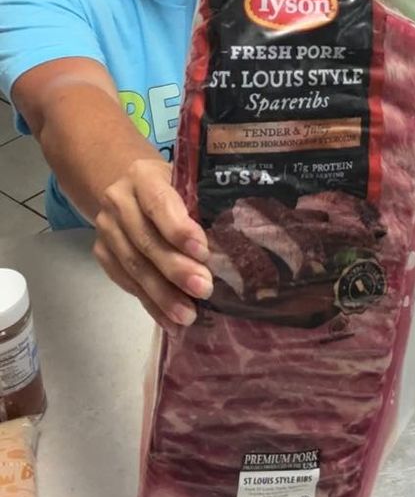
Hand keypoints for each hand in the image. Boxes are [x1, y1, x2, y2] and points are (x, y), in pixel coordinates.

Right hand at [92, 158, 212, 333]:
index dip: (179, 229)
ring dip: (162, 295)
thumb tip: (230, 246)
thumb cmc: (171, 188)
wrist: (129, 188)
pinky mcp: (102, 253)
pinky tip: (170, 320)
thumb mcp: (186, 184)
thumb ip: (200, 206)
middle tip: (203, 289)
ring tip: (187, 315)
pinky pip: (126, 282)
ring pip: (134, 266)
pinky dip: (150, 304)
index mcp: (143, 176)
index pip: (159, 203)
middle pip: (146, 240)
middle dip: (176, 269)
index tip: (203, 252)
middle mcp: (118, 201)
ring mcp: (107, 228)